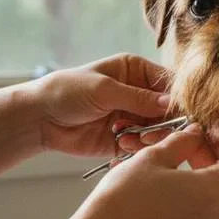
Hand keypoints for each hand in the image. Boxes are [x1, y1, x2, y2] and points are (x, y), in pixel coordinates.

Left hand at [32, 54, 171, 156]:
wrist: (40, 118)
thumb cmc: (68, 91)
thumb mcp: (104, 89)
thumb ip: (138, 97)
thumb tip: (171, 103)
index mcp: (136, 71)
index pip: (168, 83)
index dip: (176, 99)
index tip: (178, 113)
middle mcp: (138, 94)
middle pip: (168, 110)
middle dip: (163, 123)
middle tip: (150, 132)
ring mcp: (132, 117)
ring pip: (159, 131)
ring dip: (149, 136)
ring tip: (130, 137)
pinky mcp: (125, 139)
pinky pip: (143, 146)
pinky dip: (137, 147)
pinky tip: (121, 143)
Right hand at [72, 125, 218, 218]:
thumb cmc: (125, 199)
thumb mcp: (154, 157)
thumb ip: (182, 141)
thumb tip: (195, 134)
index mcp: (214, 192)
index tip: (212, 129)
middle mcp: (215, 217)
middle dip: (212, 156)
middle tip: (190, 140)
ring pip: (213, 196)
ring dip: (199, 173)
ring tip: (171, 158)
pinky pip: (198, 212)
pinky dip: (189, 193)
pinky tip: (164, 181)